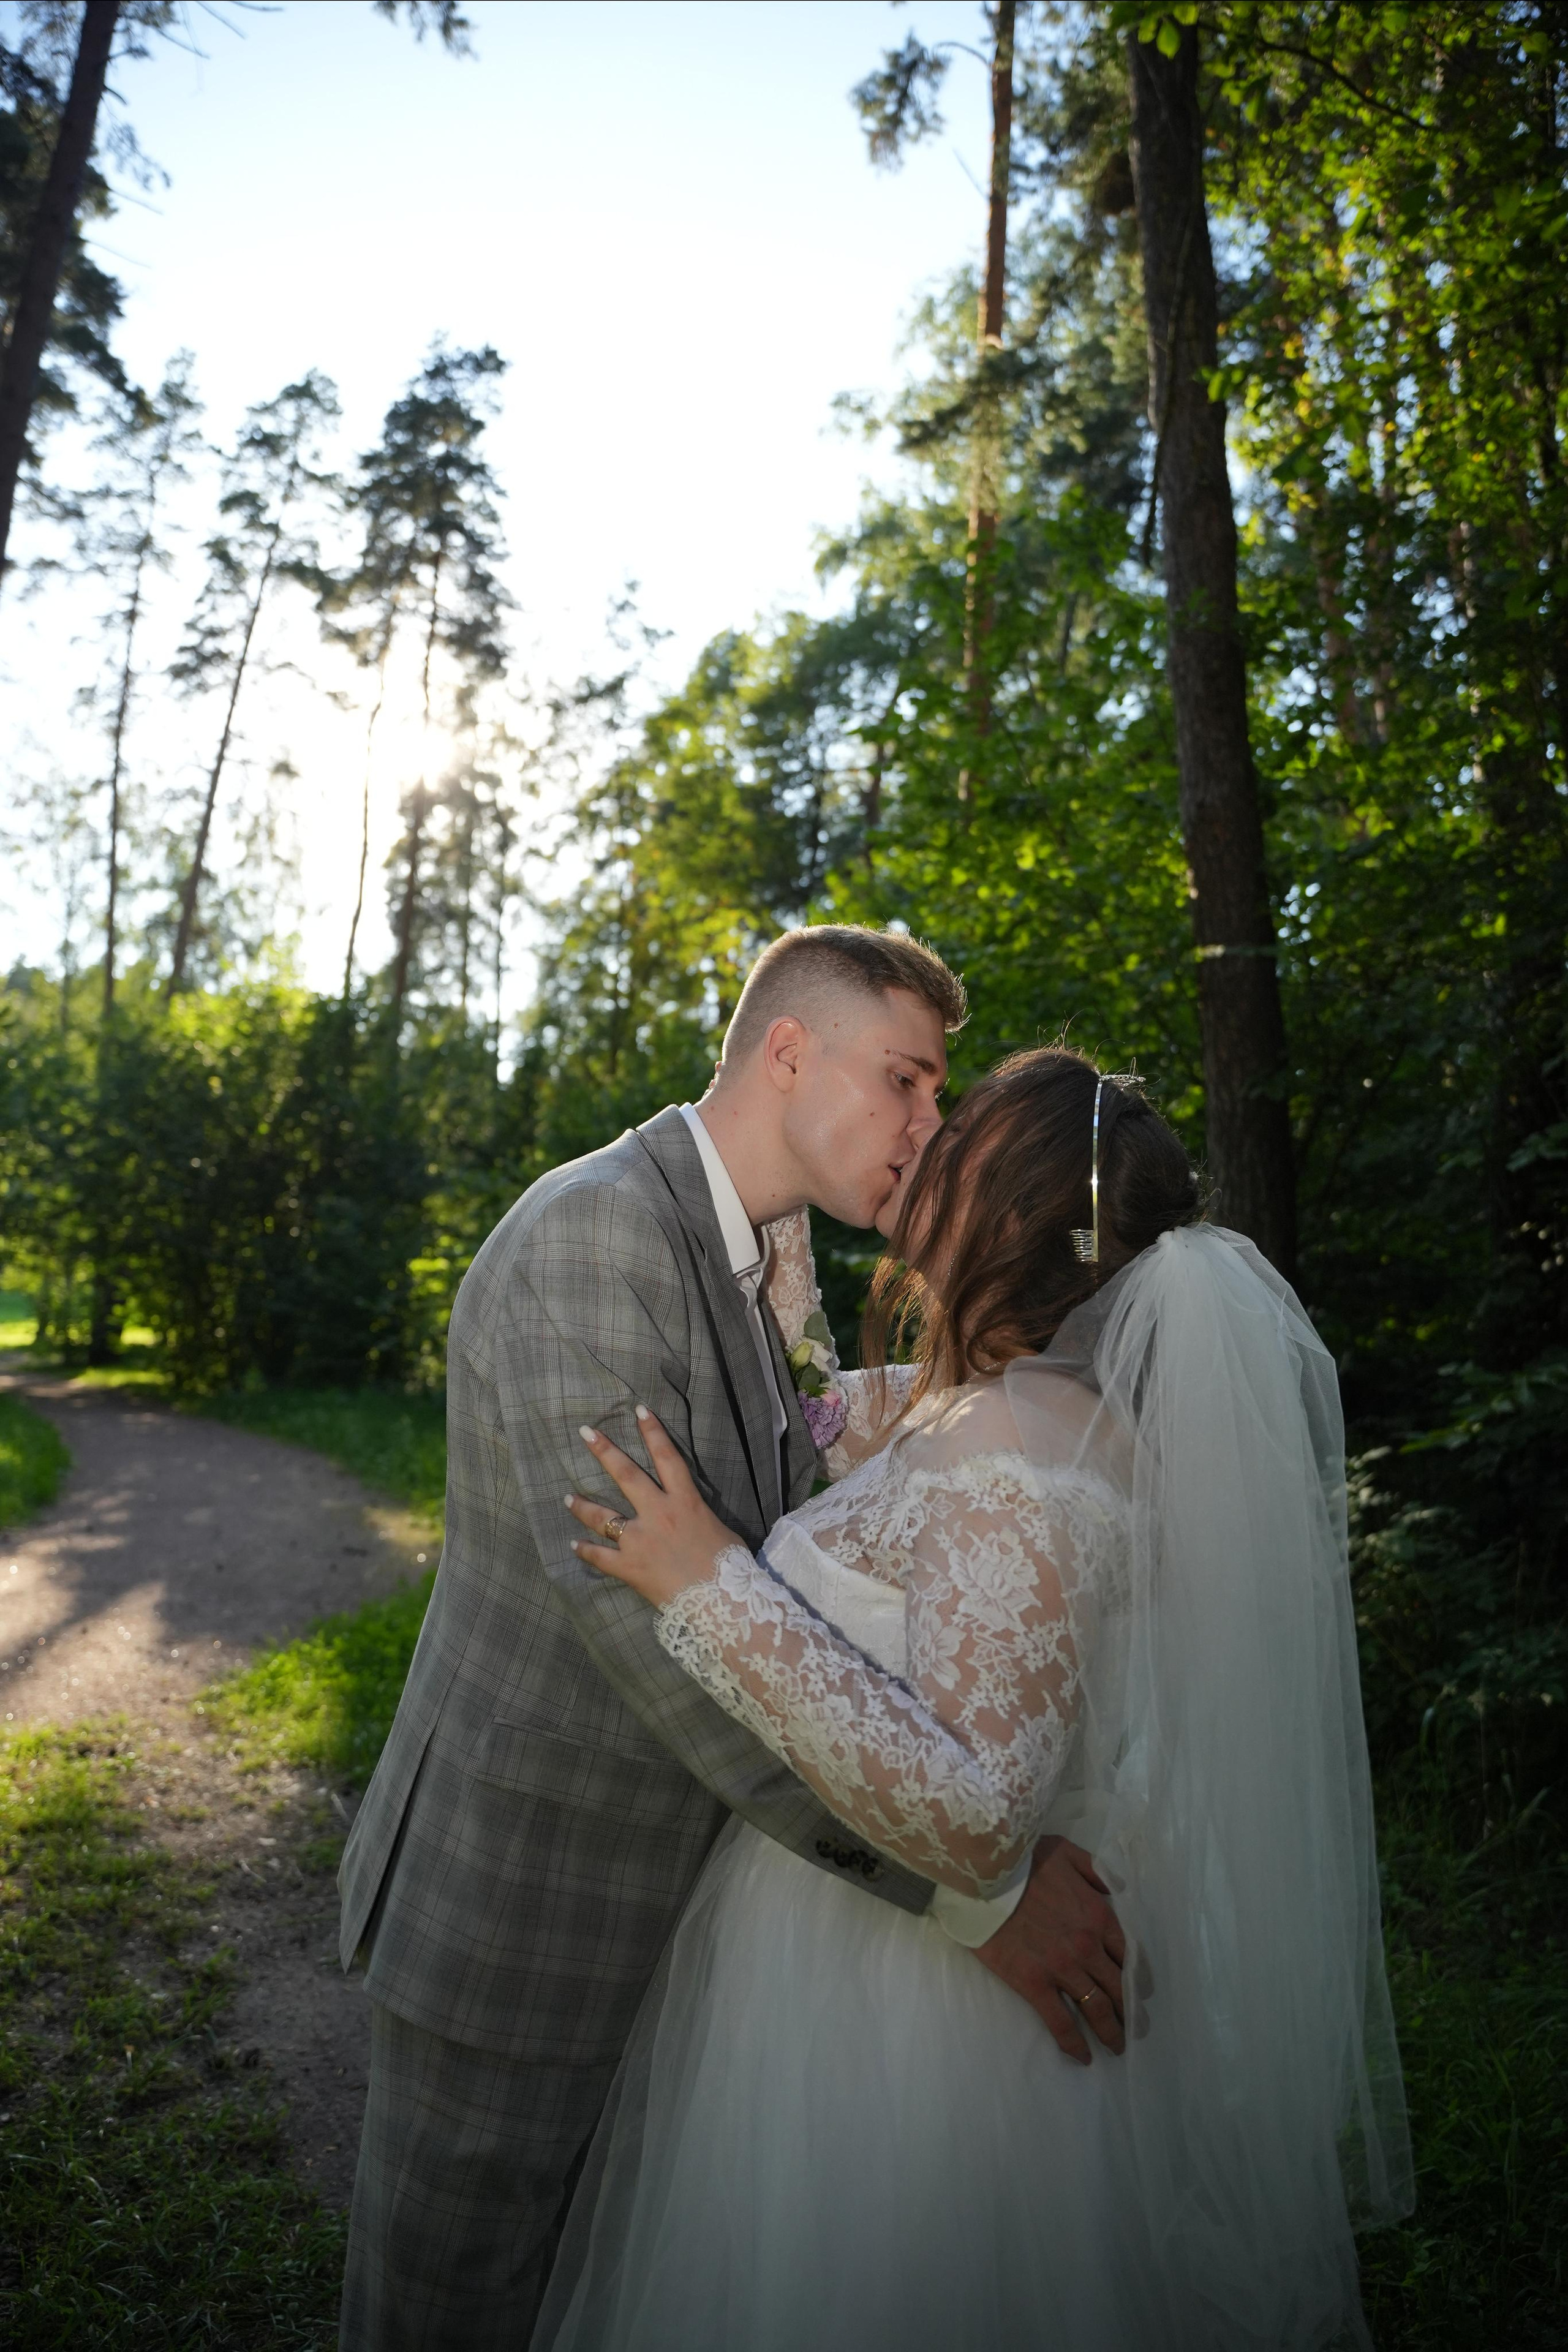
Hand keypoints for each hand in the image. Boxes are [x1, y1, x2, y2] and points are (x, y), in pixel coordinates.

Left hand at [567, 1408, 738, 1606]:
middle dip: (605, 1451)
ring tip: (567, 1497)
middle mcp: (658, 1514)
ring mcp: (640, 1540)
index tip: (639, 1410)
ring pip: (604, 1517)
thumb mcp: (720, 1531)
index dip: (653, 1432)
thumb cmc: (730, 1568)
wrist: (721, 1602)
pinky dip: (586, 1551)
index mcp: (685, 1502)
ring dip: (583, 1506)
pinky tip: (573, 1545)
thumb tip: (694, 1516)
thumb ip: (700, 1517)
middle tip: (586, 1432)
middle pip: (627, 1475)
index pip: (667, 1457)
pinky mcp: (629, 1567)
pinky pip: (600, 1557)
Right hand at [972, 1836, 1126, 2063]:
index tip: (1141, 1992)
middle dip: (1132, 2011)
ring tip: (1118, 2047)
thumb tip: (1117, 1891)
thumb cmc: (1022, 1860)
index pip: (1130, 1955)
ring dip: (1112, 2032)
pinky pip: (1060, 2022)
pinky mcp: (1034, 1984)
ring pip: (1097, 2009)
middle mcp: (1088, 1947)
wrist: (983, 1876)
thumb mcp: (1068, 1853)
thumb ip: (1097, 1872)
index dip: (1138, 1977)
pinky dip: (1074, 2043)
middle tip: (1137, 2028)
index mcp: (1098, 1915)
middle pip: (1119, 1987)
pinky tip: (1083, 2057)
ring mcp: (1062, 1968)